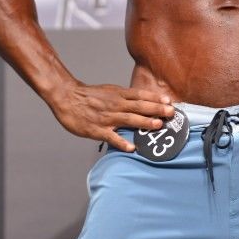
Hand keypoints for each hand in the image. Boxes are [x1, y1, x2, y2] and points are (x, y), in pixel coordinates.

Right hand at [50, 82, 174, 151]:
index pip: (140, 95)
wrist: (67, 97)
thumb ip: (125, 97)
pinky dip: (121, 142)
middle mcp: (115, 105)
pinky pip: (111, 137)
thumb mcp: (110, 90)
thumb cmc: (89, 95)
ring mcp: (107, 117)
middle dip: (156, 109)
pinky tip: (132, 147)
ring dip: (144, 122)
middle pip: (139, 106)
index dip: (155, 97)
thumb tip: (141, 101)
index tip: (169, 100)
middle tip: (171, 112)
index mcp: (118, 95)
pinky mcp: (97, 129)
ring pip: (129, 119)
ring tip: (158, 125)